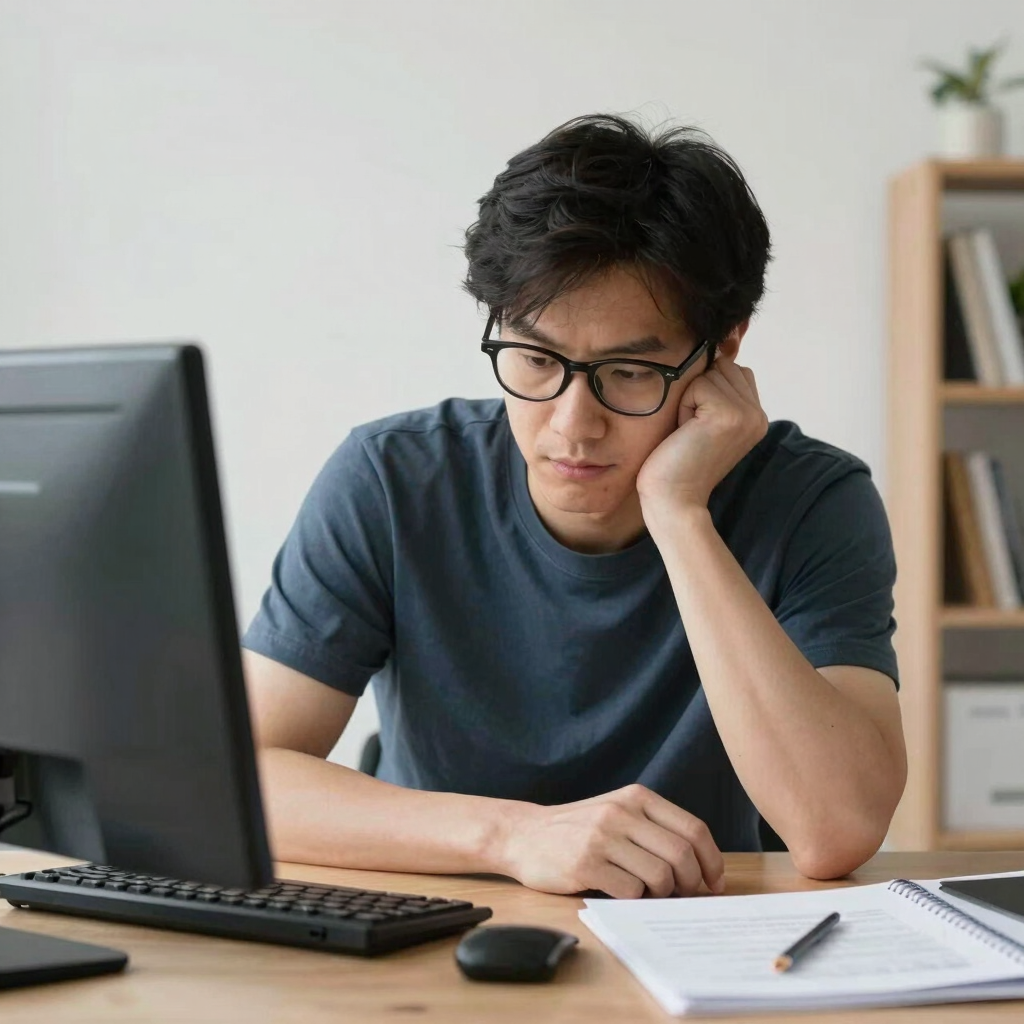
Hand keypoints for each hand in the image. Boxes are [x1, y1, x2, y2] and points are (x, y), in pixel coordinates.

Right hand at [496, 784, 724, 898]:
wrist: (524, 834)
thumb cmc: (578, 829)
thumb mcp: (617, 813)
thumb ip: (654, 830)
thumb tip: (700, 870)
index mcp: (636, 797)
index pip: (693, 829)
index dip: (711, 861)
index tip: (713, 882)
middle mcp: (622, 812)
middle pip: (681, 855)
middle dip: (690, 884)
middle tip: (683, 896)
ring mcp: (603, 837)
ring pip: (659, 877)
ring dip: (660, 894)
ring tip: (646, 893)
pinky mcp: (586, 863)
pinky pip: (630, 892)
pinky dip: (633, 900)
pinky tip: (620, 893)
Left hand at [636, 354, 767, 513]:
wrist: (673, 500)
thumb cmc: (677, 461)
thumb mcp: (703, 420)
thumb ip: (716, 390)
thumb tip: (715, 348)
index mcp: (756, 416)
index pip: (732, 370)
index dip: (705, 390)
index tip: (697, 427)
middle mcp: (759, 414)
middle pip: (722, 366)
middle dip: (697, 391)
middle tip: (691, 430)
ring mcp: (748, 414)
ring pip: (710, 373)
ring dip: (689, 399)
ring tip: (688, 431)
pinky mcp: (730, 415)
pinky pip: (698, 385)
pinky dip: (683, 406)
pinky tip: (685, 433)